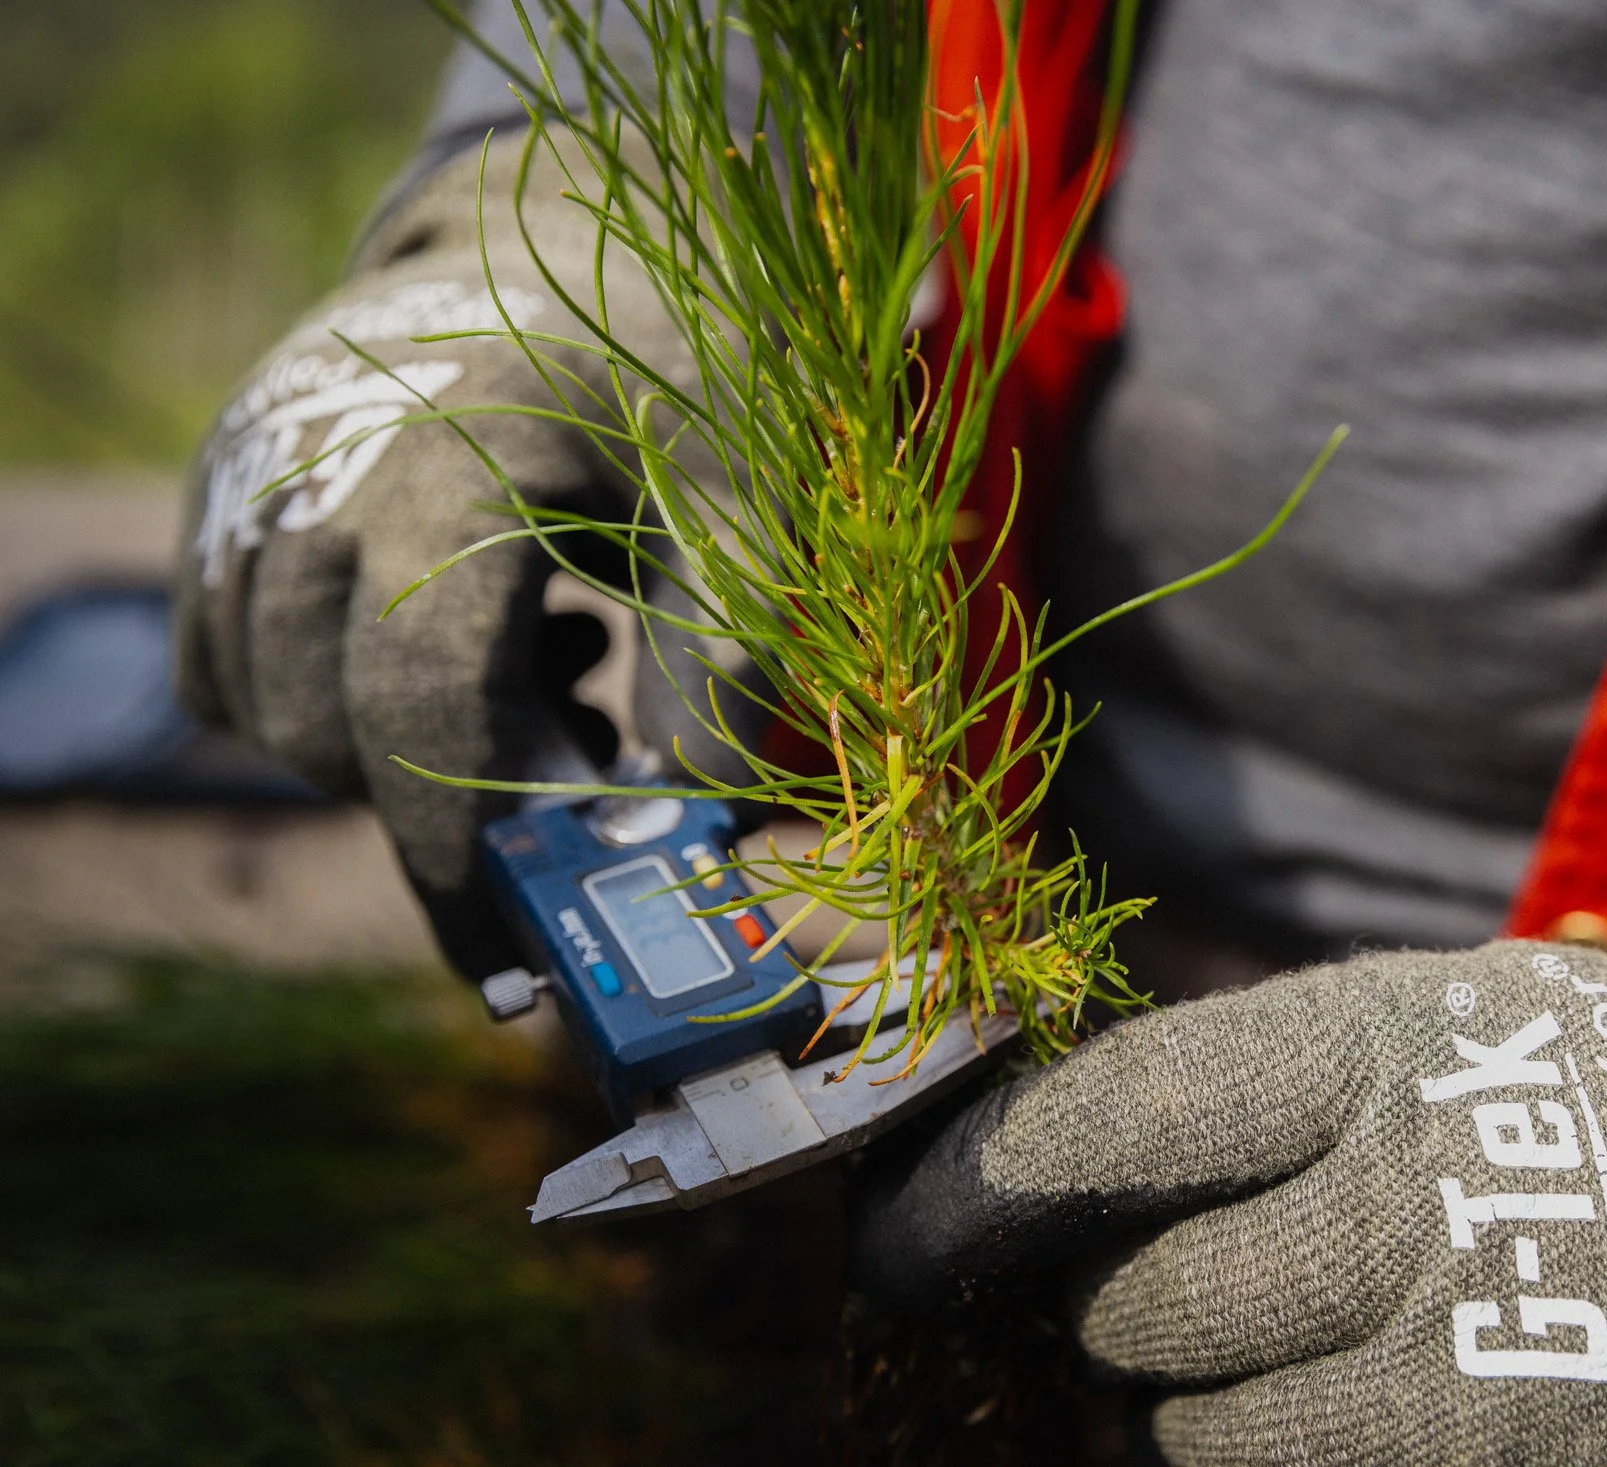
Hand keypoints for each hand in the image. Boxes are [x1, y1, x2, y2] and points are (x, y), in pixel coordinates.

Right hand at [174, 133, 730, 975]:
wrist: (567, 245)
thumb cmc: (673, 372)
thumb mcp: (745, 506)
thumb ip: (722, 670)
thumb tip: (674, 839)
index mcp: (450, 474)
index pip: (415, 708)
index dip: (463, 849)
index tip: (516, 956)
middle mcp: (314, 483)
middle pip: (333, 738)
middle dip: (456, 797)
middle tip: (592, 748)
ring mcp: (246, 487)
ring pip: (274, 719)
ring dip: (399, 746)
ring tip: (552, 652)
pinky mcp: (220, 502)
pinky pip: (228, 674)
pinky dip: (327, 701)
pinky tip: (455, 629)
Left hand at [855, 942, 1606, 1463]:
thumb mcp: (1456, 1025)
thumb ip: (1271, 1085)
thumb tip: (1055, 1153)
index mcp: (1379, 1047)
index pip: (1118, 1117)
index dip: (982, 1188)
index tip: (900, 1244)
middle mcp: (1408, 1197)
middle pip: (1142, 1307)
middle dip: (1122, 1318)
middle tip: (1158, 1304)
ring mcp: (1467, 1361)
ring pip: (1204, 1441)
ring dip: (1201, 1419)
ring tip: (1285, 1365)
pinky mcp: (1501, 1465)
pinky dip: (1283, 1462)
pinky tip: (1340, 1423)